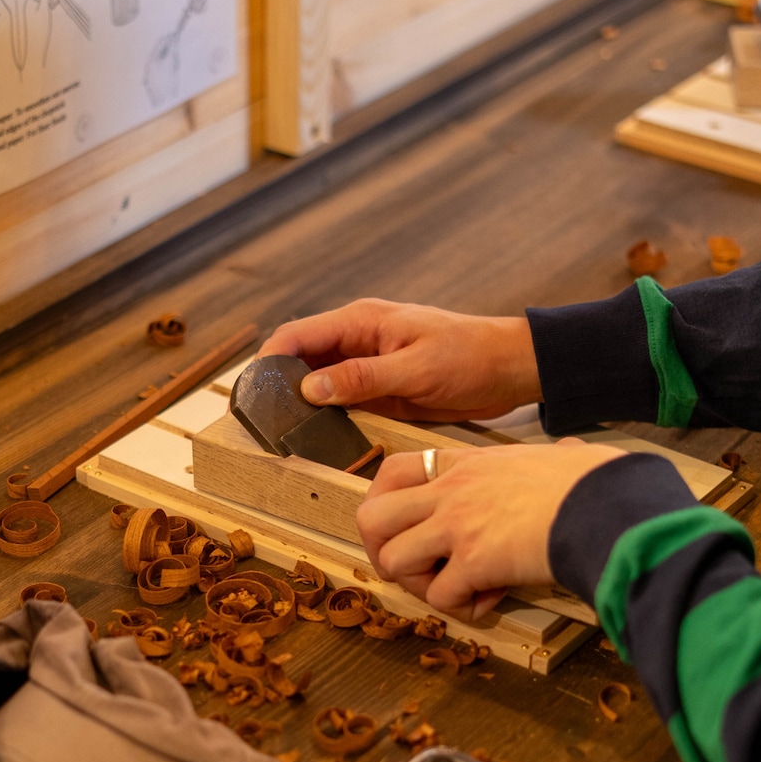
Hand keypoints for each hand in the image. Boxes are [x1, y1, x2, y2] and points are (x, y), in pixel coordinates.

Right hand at [261, 300, 540, 421]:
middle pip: (300, 360)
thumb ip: (362, 379)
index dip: (267, 362)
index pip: (296, 335)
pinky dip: (326, 418)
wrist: (510, 369)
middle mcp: (357, 340)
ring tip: (281, 437)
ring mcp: (367, 366)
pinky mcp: (379, 390)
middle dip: (277, 387)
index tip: (250, 395)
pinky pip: (341, 402)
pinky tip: (315, 439)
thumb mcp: (415, 370)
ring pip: (317, 383)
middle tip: (260, 425)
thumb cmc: (470, 357)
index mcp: (361, 321)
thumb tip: (308, 389)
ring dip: (300, 406)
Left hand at [357, 440, 626, 621]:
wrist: (608, 504)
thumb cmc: (595, 480)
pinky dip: (461, 608)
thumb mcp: (555, 455)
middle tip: (418, 569)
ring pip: (392, 561)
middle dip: (385, 551)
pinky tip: (491, 600)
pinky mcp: (473, 562)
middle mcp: (451, 491)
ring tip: (456, 587)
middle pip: (370, 518)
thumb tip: (571, 452)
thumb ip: (547, 457)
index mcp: (466, 463)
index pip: (393, 471)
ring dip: (420, 585)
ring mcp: (457, 525)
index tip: (407, 527)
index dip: (385, 504)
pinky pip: (439, 597)